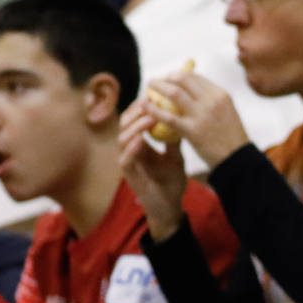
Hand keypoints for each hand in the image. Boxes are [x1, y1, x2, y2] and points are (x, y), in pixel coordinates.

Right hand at [119, 99, 187, 240]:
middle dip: (135, 113)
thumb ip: (173, 138)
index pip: (134, 120)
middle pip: (124, 125)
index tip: (152, 96)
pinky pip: (124, 160)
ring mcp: (128, 163)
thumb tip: (181, 117)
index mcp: (140, 144)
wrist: (171, 206)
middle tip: (148, 103)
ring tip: (149, 119)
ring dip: (135, 128)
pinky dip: (131, 149)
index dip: (140, 107)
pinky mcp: (129, 177)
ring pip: (121, 140)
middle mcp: (130, 151)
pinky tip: (140, 141)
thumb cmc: (171, 181)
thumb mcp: (175, 155)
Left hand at [142, 72, 250, 167]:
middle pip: (182, 79)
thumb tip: (189, 90)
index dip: (177, 75)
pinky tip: (145, 107)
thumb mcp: (226, 111)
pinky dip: (153, 109)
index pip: (194, 76)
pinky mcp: (192, 130)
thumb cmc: (230, 136)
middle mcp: (212, 101)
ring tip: (148, 89)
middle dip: (165, 78)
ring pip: (174, 93)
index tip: (168, 79)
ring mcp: (202, 115)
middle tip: (154, 82)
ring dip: (157, 88)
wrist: (237, 158)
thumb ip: (210, 100)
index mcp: (220, 94)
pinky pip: (168, 116)